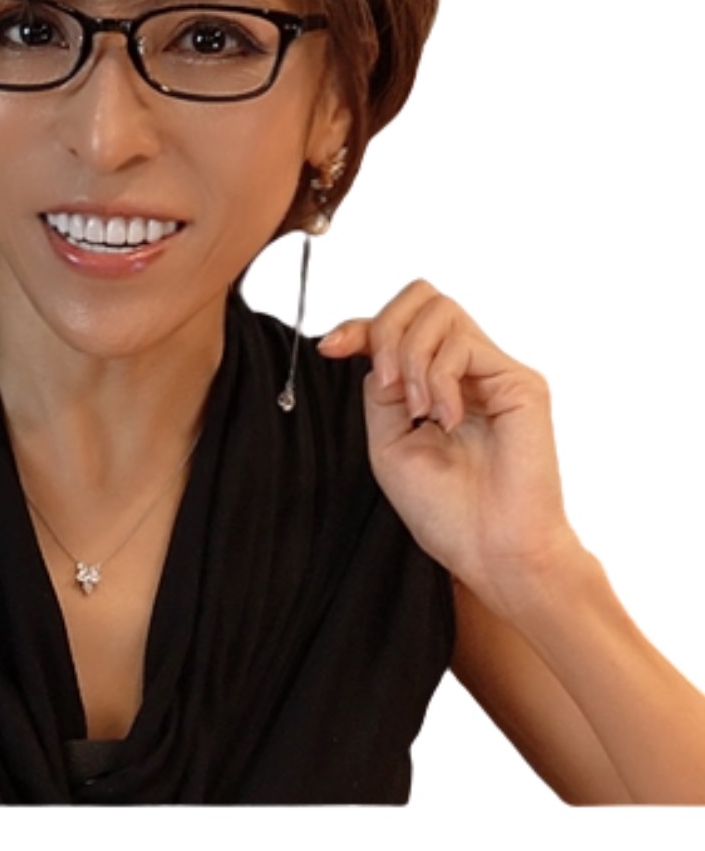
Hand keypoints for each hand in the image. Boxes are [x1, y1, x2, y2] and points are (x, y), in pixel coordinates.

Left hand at [319, 280, 581, 615]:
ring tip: (419, 411)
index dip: (360, 326)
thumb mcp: (389, 443)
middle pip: (422, 298)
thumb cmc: (446, 511)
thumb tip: (375, 349)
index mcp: (434, 384)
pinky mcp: (520, 381)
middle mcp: (467, 370)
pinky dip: (440, 378)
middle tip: (387, 384)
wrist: (490, 552)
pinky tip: (448, 419)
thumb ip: (379, 391)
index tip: (330, 347)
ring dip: (413, 357)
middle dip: (387, 329)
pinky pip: (464, 345)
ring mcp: (495, 372)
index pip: (399, 326)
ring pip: (440, 311)